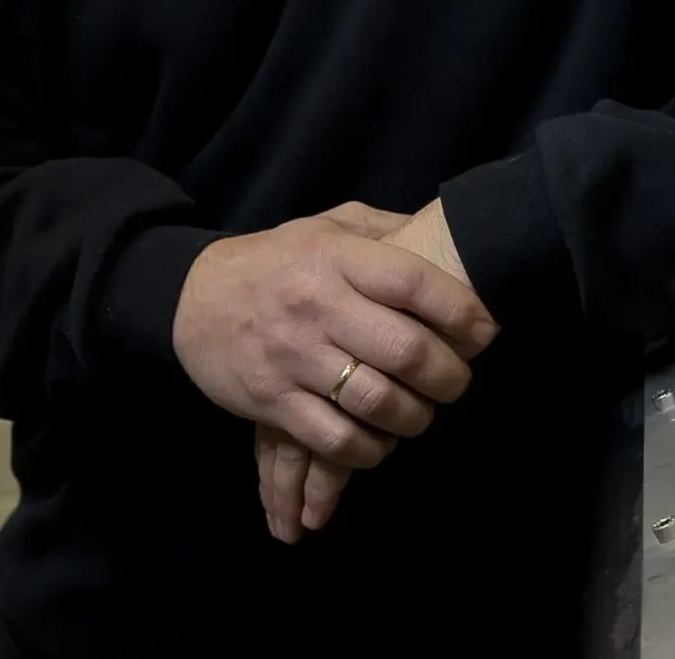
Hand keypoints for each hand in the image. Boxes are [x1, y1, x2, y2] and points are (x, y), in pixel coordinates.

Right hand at [173, 201, 497, 541]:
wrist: (190, 298)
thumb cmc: (276, 260)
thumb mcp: (327, 225)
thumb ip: (383, 230)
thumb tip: (444, 231)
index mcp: (337, 256)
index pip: (414, 283)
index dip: (461, 311)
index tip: (485, 332)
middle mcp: (317, 304)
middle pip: (405, 349)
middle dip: (448, 375)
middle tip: (458, 382)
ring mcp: (292, 356)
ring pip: (375, 401)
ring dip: (414, 418)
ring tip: (422, 414)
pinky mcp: (270, 400)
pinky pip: (333, 439)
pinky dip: (368, 449)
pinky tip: (380, 442)